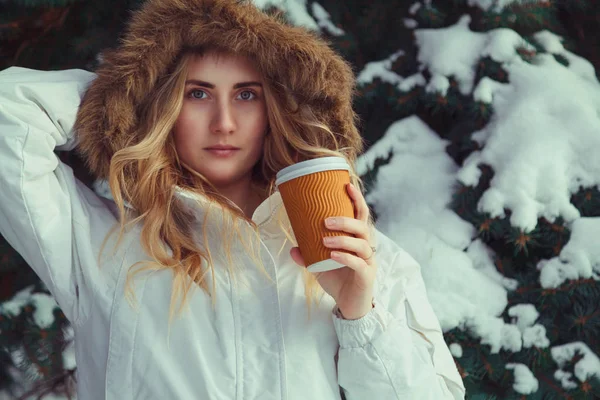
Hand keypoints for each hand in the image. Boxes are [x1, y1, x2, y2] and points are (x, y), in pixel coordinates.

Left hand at [290, 183, 376, 319]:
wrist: (349, 307)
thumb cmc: (338, 281)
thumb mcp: (319, 267)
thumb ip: (308, 256)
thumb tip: (293, 248)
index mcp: (357, 240)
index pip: (361, 216)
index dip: (357, 200)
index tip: (346, 185)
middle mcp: (366, 248)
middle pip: (363, 227)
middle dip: (346, 221)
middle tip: (326, 221)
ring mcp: (368, 262)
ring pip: (362, 244)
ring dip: (343, 239)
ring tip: (326, 240)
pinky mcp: (367, 277)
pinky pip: (359, 264)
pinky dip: (345, 258)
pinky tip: (333, 256)